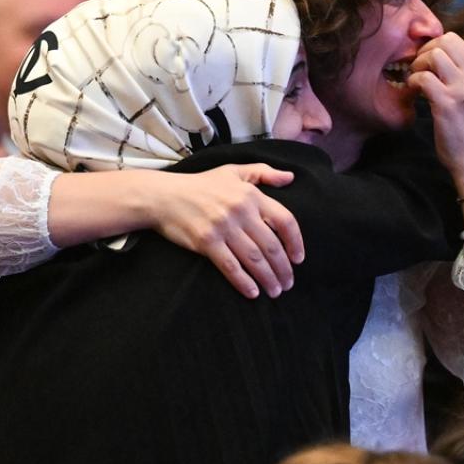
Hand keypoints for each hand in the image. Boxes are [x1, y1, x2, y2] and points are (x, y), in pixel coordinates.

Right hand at [140, 164, 302, 298]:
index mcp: (251, 194)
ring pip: (254, 258)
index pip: (285, 220)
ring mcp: (223, 227)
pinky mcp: (206, 241)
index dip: (296, 242)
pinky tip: (252, 292)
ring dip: (268, 278)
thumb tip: (290, 178)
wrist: (163, 196)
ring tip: (275, 291)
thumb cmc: (201, 185)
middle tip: (289, 283)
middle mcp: (240, 210)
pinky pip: (230, 266)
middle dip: (283, 268)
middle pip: (271, 245)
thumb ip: (263, 173)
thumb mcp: (233, 171)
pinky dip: (243, 281)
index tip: (299, 259)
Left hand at [408, 32, 463, 187]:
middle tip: (418, 72)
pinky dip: (413, 82)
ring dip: (418, 66)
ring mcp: (462, 89)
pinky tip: (414, 93)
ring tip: (416, 82)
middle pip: (443, 41)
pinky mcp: (448, 104)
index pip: (453, 38)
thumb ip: (456, 73)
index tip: (425, 64)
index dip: (433, 46)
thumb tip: (432, 53)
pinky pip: (423, 78)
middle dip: (424, 53)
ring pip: (433, 55)